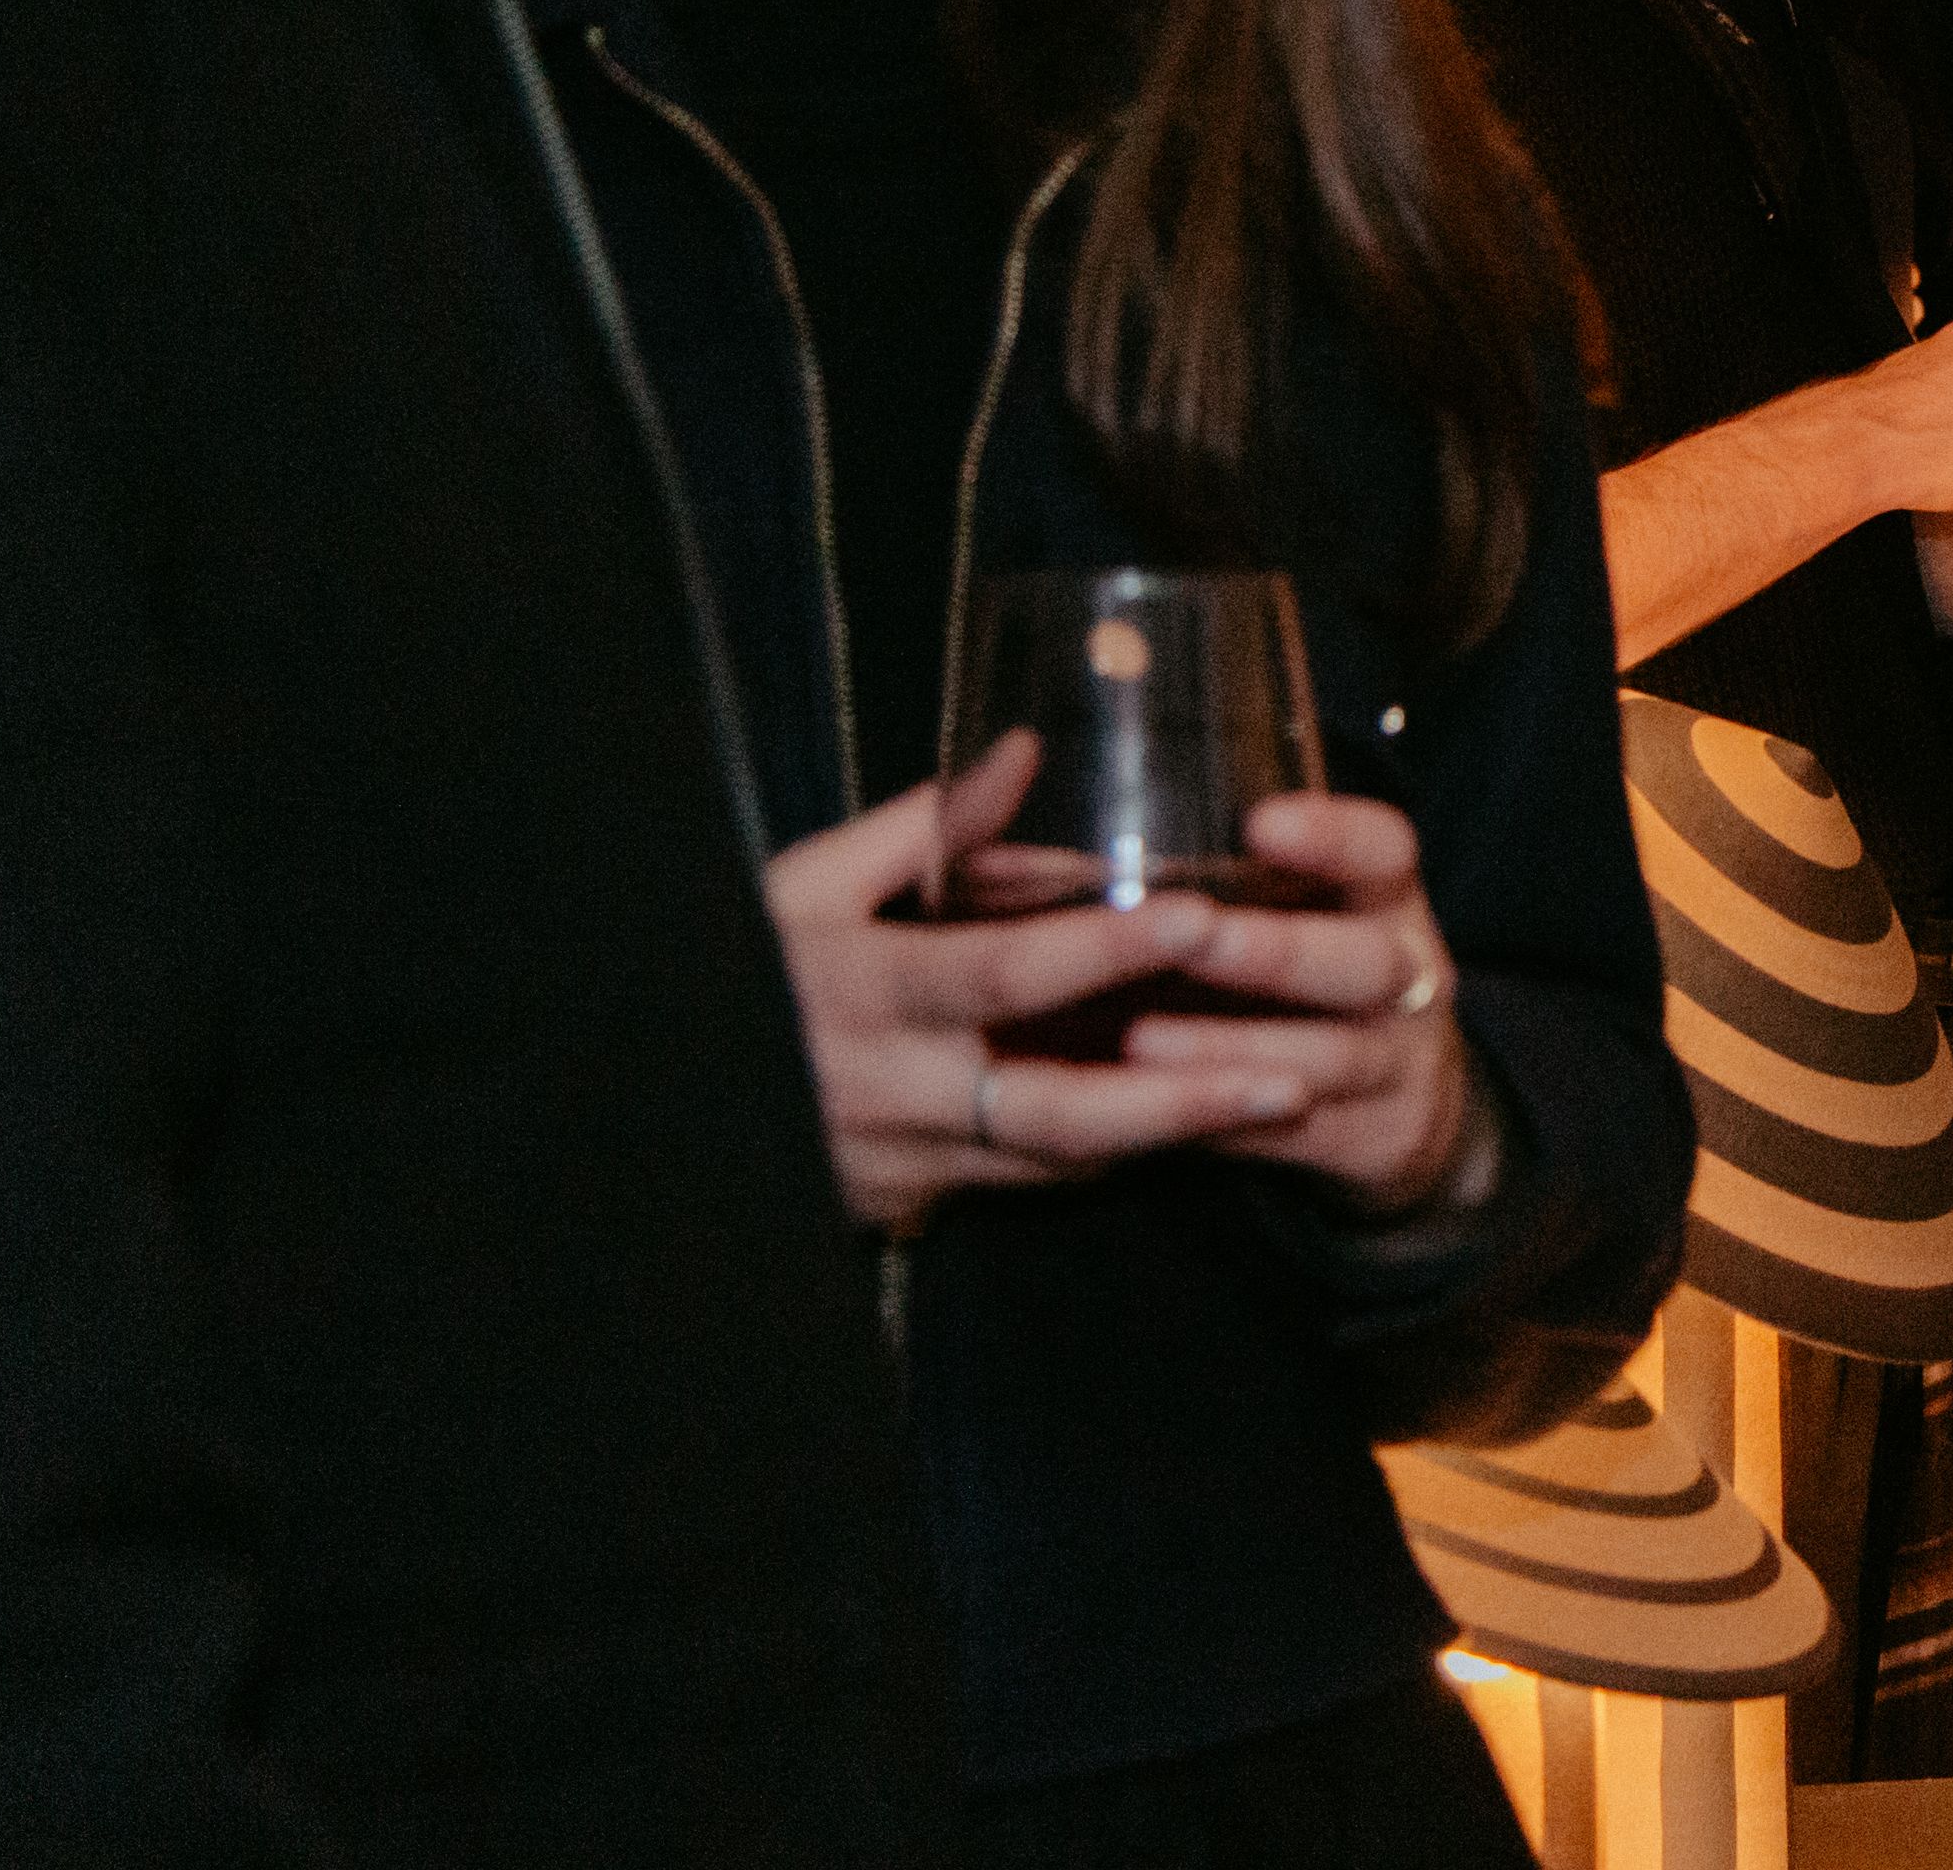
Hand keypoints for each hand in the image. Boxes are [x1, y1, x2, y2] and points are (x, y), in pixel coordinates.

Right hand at [764, 737, 1311, 1234]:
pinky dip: (1113, 1151)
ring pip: (1057, 1159)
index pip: (1000, 974)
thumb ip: (925, 826)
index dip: (1102, 949)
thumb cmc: (754, 966)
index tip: (1200, 917)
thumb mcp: (808, 884)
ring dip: (1170, 1135)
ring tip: (1288, 1097)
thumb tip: (1024, 749)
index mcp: (861, 989)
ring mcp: (899, 1162)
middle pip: (1053, 1110)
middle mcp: (888, 1091)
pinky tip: (1202, 1122)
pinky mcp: (907, 1203)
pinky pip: (1029, 1179)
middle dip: (1180, 1098)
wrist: (656, 1101)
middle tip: (1296, 1072)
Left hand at [1111, 791, 1491, 1219]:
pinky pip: (1301, 1136)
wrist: (1400, 1095)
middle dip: (1279, 951)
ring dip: (1236, 1047)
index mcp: (1383, 900)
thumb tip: (1014, 824)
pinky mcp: (1372, 1137)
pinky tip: (1155, 1112)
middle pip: (1367, 960)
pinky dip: (1228, 1123)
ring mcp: (1398, 1060)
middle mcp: (1407, 974)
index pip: (1383, 850)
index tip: (1259, 822)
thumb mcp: (1285, 909)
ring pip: (1333, 1056)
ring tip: (1139, 1040)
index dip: (1332, 836)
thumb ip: (1193, 873)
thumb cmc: (1297, 975)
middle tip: (1192, 936)